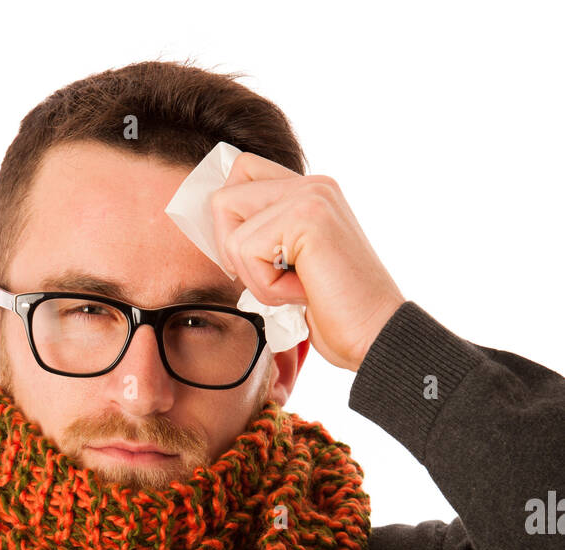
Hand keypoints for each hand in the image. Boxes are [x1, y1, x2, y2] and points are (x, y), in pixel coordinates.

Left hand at [211, 152, 406, 371]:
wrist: (376, 337)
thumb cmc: (336, 313)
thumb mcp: (290, 268)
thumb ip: (263, 237)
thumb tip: (211, 226)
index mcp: (309, 192)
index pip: (240, 173)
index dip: (230, 221)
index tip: (253, 261)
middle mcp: (311, 185)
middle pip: (224, 198)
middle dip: (234, 252)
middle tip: (276, 279)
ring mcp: (311, 196)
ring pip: (231, 231)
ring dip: (255, 277)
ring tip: (296, 288)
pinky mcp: (307, 217)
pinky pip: (247, 252)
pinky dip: (267, 288)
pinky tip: (304, 293)